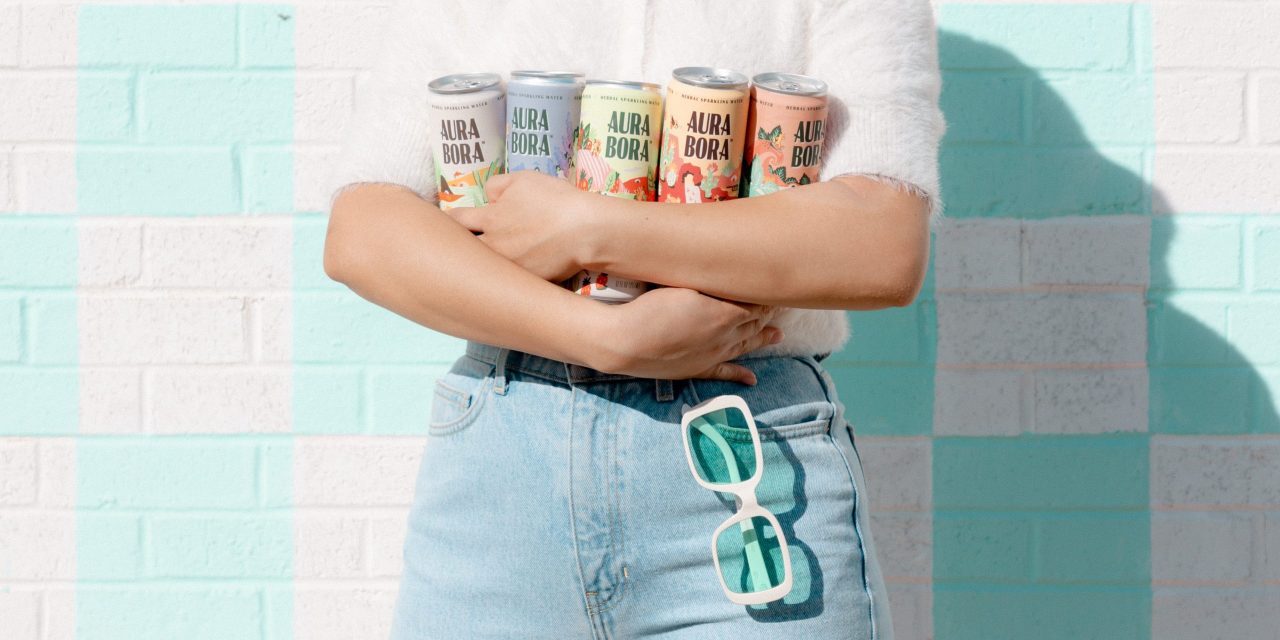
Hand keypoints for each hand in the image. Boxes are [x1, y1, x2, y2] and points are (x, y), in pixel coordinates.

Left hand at [442, 171, 595, 283]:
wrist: (585, 231)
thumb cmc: (555, 200)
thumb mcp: (523, 179)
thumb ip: (496, 186)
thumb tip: (486, 198)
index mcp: (489, 219)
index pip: (456, 220)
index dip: (451, 219)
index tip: (451, 220)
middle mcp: (493, 247)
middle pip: (464, 249)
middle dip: (459, 246)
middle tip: (460, 245)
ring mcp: (508, 268)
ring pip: (484, 268)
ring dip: (482, 263)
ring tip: (486, 260)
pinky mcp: (525, 283)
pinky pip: (508, 281)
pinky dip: (506, 277)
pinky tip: (512, 273)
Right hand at [589, 286, 783, 384]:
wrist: (624, 342)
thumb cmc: (650, 307)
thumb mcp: (684, 285)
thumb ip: (711, 281)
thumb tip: (731, 274)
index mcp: (724, 315)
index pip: (755, 304)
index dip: (766, 296)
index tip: (773, 286)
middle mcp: (724, 337)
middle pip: (753, 323)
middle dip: (767, 314)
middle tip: (779, 305)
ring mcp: (711, 355)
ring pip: (744, 346)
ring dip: (762, 339)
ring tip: (778, 336)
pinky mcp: (695, 369)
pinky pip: (724, 373)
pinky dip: (740, 375)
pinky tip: (752, 379)